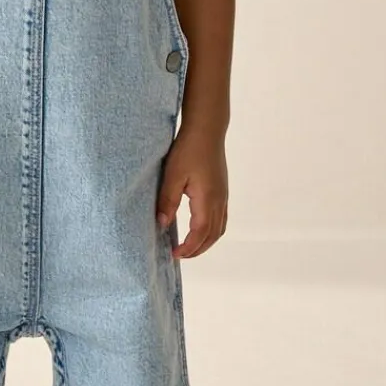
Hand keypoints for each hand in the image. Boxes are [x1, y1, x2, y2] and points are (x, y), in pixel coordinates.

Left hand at [155, 127, 228, 258]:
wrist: (206, 130)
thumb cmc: (188, 150)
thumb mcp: (172, 175)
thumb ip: (167, 200)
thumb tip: (162, 224)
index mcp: (207, 199)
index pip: (199, 233)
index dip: (188, 247)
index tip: (174, 254)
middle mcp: (219, 201)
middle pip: (212, 235)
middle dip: (197, 249)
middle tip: (179, 255)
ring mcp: (223, 196)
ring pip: (219, 228)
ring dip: (205, 242)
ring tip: (189, 247)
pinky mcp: (222, 190)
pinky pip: (221, 219)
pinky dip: (211, 230)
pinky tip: (200, 229)